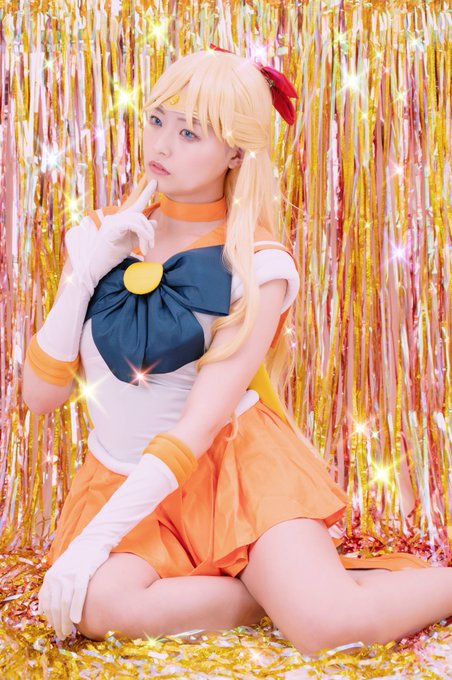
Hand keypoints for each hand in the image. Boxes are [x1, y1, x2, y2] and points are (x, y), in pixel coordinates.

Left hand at [38, 537, 109, 639]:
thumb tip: (44, 610)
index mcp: (50, 577)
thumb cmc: (78, 558)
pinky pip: (78, 594)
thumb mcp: (60, 571)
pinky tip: (76, 620)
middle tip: (62, 635)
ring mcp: (70, 575)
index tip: (55, 629)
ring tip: (68, 632)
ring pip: (65, 603)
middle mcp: (57, 577)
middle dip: (57, 624)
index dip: (50, 619)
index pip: (46, 604)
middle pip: (55, 606)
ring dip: (65, 621)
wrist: (92, 540)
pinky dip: (76, 609)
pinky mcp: (83, 573)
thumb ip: (52, 588)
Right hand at [65, 177, 157, 295]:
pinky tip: (142, 248)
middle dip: (150, 231)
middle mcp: (115, 218)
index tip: (154, 182)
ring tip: (146, 249)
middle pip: (140, 215)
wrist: (97, 266)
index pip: (135, 204)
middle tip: (151, 246)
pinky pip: (133, 225)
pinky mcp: (112, 228)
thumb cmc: (111, 256)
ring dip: (147, 236)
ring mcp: (112, 222)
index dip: (145, 192)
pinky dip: (142, 235)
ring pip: (139, 219)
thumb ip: (142, 232)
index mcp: (119, 220)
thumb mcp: (131, 242)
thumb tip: (154, 222)